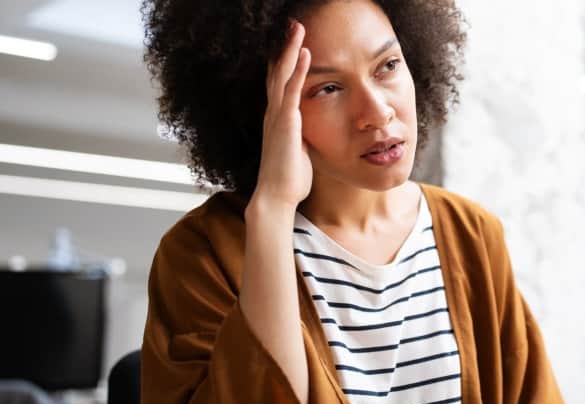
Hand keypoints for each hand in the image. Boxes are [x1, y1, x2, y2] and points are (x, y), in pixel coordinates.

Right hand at [253, 20, 312, 210]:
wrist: (276, 197)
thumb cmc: (288, 179)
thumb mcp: (298, 152)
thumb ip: (302, 138)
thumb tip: (310, 135)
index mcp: (278, 119)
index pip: (279, 83)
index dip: (284, 62)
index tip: (292, 43)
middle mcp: (274, 113)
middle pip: (276, 71)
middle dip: (284, 47)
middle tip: (292, 24)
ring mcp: (277, 116)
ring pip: (282, 74)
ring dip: (290, 49)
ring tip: (297, 27)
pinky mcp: (285, 122)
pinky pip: (292, 90)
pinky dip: (298, 69)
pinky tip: (304, 51)